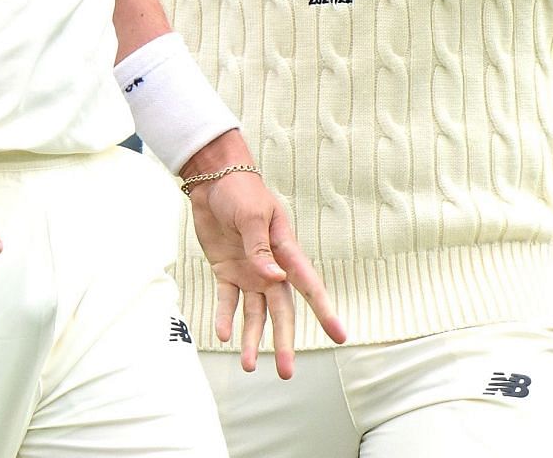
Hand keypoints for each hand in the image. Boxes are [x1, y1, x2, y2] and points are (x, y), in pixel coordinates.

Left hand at [184, 137, 344, 377]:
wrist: (212, 179)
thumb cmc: (241, 191)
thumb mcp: (252, 215)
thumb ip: (260, 249)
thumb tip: (274, 280)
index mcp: (285, 250)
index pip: (308, 285)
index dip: (324, 310)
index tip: (340, 336)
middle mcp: (271, 267)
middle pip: (281, 311)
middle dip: (284, 341)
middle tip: (287, 373)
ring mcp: (249, 271)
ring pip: (255, 313)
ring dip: (253, 339)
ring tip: (249, 366)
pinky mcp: (227, 271)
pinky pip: (227, 300)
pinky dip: (225, 317)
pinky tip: (223, 335)